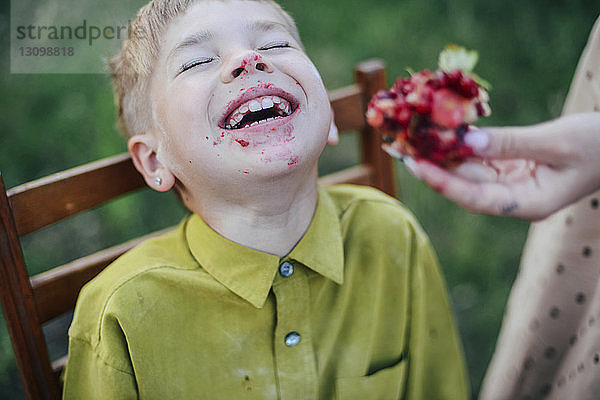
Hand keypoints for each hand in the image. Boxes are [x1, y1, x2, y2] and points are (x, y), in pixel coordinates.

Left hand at [405, 112, 599, 220]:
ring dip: (440, 154)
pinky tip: (438, 131)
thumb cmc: (599, 145)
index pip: (475, 198)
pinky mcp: (510, 167)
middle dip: (431, 165)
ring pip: (468, 170)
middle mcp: (513, 199)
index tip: (415, 166)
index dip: (443, 183)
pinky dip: (461, 144)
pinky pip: (479, 157)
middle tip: (399, 146)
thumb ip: (511, 143)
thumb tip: (465, 140)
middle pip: (464, 184)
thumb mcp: (557, 142)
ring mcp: (510, 183)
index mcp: (527, 204)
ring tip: (409, 137)